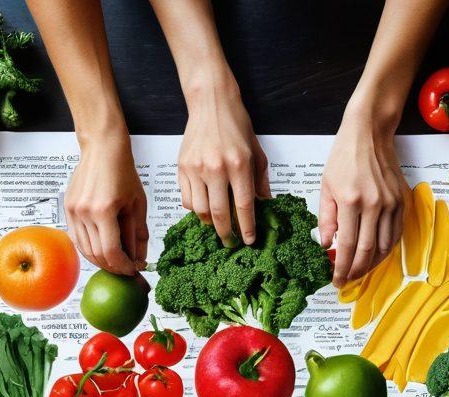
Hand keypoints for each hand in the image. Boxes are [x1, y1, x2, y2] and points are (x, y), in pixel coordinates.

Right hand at [65, 134, 148, 275]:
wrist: (102, 148)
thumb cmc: (122, 171)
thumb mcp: (137, 204)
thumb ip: (138, 234)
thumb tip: (139, 259)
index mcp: (104, 210)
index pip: (111, 252)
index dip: (123, 266)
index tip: (132, 269)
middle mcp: (85, 212)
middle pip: (98, 254)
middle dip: (113, 266)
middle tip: (125, 268)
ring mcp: (73, 210)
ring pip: (85, 250)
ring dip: (101, 260)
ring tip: (115, 260)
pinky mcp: (67, 208)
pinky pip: (77, 238)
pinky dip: (89, 248)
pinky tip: (101, 249)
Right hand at [178, 79, 269, 244]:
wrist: (211, 102)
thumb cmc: (235, 125)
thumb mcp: (256, 151)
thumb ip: (260, 179)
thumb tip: (265, 203)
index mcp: (239, 164)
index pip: (244, 206)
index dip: (247, 228)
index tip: (248, 241)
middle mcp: (216, 168)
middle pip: (220, 214)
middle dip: (226, 233)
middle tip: (230, 242)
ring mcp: (197, 168)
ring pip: (201, 211)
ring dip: (210, 222)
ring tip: (216, 224)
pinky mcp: (183, 168)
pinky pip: (187, 200)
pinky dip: (195, 209)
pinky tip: (204, 207)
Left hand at [319, 108, 407, 287]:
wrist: (370, 133)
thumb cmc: (344, 157)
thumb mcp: (326, 187)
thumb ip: (326, 219)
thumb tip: (326, 245)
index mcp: (352, 201)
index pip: (348, 245)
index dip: (342, 267)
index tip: (336, 280)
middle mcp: (375, 204)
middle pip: (368, 251)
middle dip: (356, 270)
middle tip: (346, 280)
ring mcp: (392, 202)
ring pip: (385, 246)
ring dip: (372, 264)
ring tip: (359, 270)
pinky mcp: (402, 200)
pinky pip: (396, 233)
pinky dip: (386, 249)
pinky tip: (375, 255)